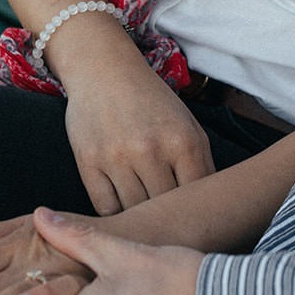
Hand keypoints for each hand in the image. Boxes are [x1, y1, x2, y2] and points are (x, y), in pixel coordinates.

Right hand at [64, 55, 215, 213]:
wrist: (104, 70)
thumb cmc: (151, 102)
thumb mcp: (186, 125)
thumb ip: (199, 165)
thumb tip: (206, 211)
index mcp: (183, 141)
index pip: (195, 198)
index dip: (195, 215)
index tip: (193, 222)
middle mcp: (151, 150)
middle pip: (164, 210)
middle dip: (167, 219)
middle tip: (166, 224)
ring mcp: (117, 157)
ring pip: (134, 213)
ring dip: (139, 218)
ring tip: (143, 218)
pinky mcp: (88, 162)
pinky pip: (105, 208)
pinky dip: (114, 213)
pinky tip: (120, 207)